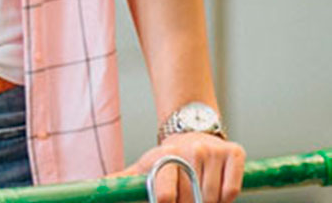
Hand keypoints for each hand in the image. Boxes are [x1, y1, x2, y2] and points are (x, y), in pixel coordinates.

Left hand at [123, 133, 243, 202]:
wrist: (193, 134)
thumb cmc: (167, 159)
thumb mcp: (143, 167)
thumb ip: (123, 180)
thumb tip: (98, 185)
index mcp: (165, 157)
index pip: (164, 196)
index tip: (166, 202)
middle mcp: (190, 150)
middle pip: (190, 201)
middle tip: (185, 197)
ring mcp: (213, 151)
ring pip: (212, 199)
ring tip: (199, 192)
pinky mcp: (234, 153)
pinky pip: (231, 192)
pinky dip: (225, 198)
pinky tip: (216, 187)